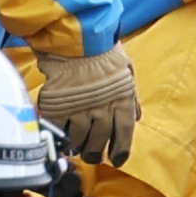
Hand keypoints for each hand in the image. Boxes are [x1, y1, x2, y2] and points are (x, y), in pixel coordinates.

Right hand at [32, 46, 144, 165]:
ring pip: (80, 137)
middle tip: (92, 156)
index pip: (125, 132)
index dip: (121, 149)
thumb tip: (135, 116)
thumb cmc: (103, 49)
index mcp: (123, 99)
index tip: (117, 159)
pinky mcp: (60, 105)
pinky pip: (59, 128)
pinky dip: (60, 135)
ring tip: (76, 148)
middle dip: (96, 151)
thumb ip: (130, 95)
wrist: (77, 37)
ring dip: (78, 146)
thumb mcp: (127, 69)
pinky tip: (61, 138)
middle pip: (101, 139)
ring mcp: (81, 108)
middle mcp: (103, 108)